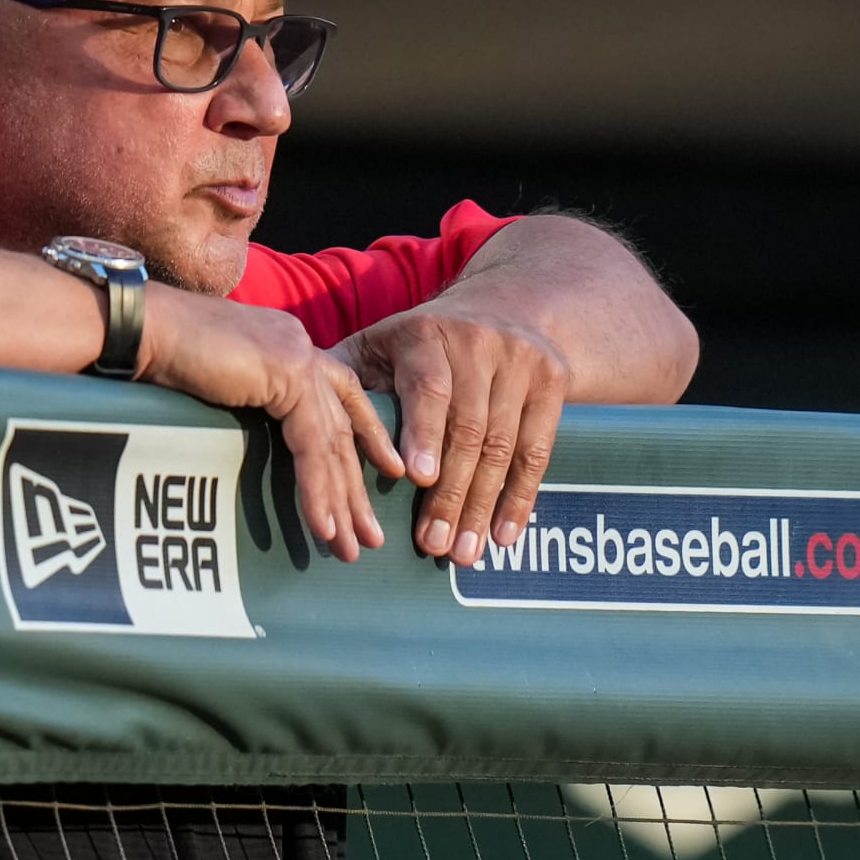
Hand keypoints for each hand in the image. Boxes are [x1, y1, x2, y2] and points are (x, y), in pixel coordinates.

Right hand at [140, 286, 403, 561]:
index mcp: (288, 344)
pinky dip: (317, 490)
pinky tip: (322, 526)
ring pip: (332, 443)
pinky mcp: (289, 376)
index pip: (342, 394)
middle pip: (343, 427)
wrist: (141, 329)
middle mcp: (302, 348)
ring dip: (342, 502)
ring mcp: (299, 358)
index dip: (368, 433)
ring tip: (352, 546)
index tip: (387, 468)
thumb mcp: (219, 380)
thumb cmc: (160, 352)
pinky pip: (312, 446)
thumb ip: (249, 397)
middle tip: (370, 536)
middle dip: (357, 488)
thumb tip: (252, 428)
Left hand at [329, 306, 568, 566]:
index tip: (417, 478)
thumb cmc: (417, 346)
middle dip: (451, 492)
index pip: (429, 388)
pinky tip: (503, 534)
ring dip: (484, 505)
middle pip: (468, 428)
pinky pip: (538, 449)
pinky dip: (521, 497)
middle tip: (433, 545)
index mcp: (425, 334)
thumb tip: (306, 424)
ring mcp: (521, 359)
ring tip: (463, 553)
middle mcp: (478, 341)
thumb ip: (347, 384)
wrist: (502, 307)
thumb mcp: (376, 348)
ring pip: (504, 445)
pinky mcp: (553, 380)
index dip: (425, 433)